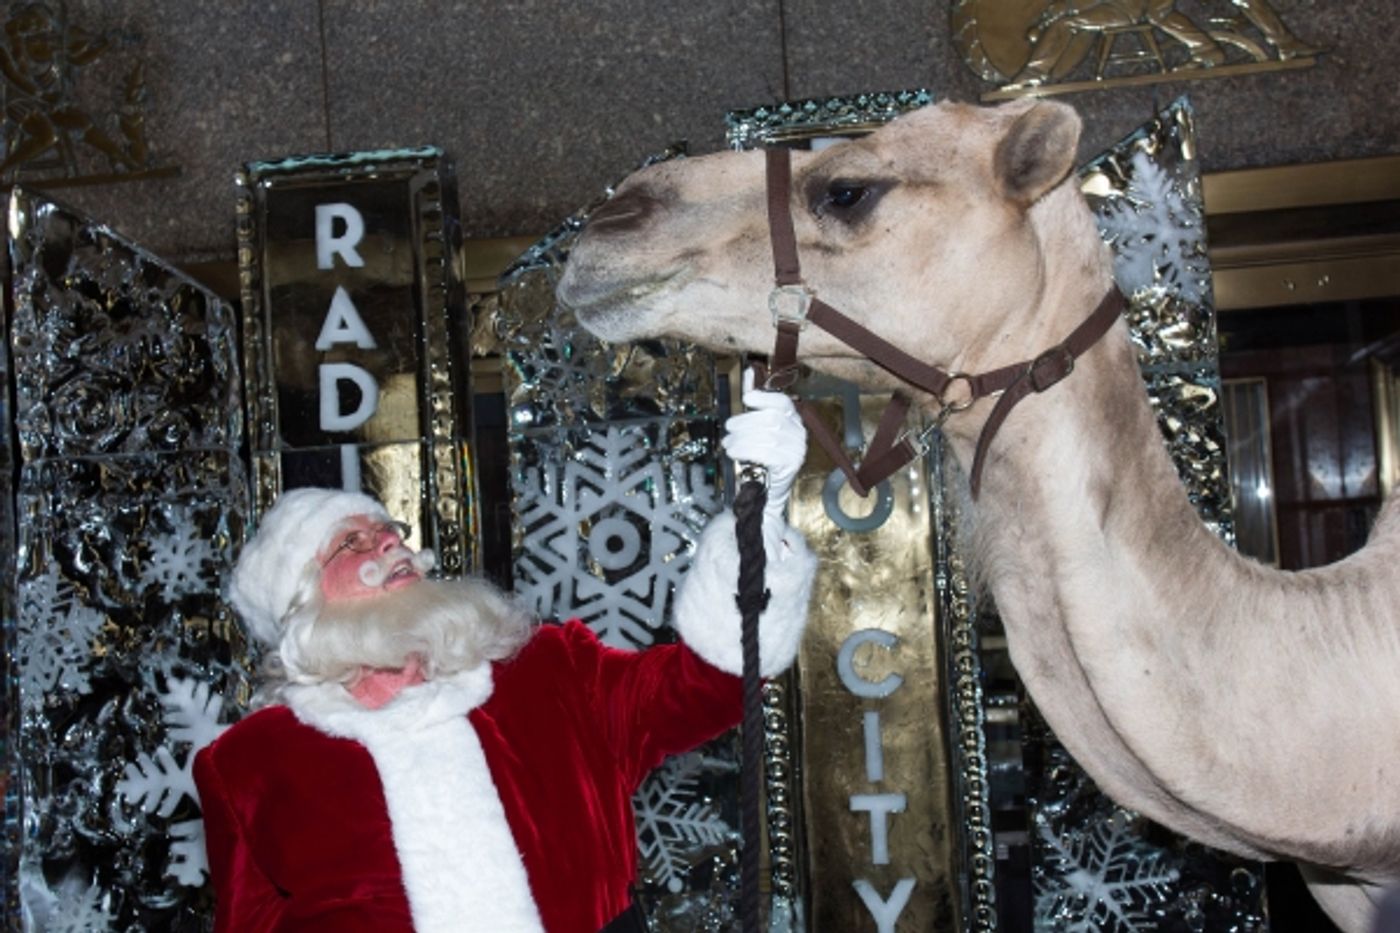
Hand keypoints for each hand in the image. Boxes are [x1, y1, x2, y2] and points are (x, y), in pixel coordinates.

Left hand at [721, 369, 806, 526]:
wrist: (765, 492)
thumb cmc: (760, 457)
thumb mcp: (756, 427)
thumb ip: (755, 400)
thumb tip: (750, 371)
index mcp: (793, 420)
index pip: (783, 403)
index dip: (764, 397)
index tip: (747, 398)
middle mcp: (799, 433)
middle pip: (771, 419)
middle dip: (745, 422)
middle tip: (729, 429)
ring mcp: (797, 450)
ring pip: (766, 436)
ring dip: (741, 439)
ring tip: (728, 444)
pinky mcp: (790, 465)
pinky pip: (766, 452)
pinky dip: (746, 450)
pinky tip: (734, 453)